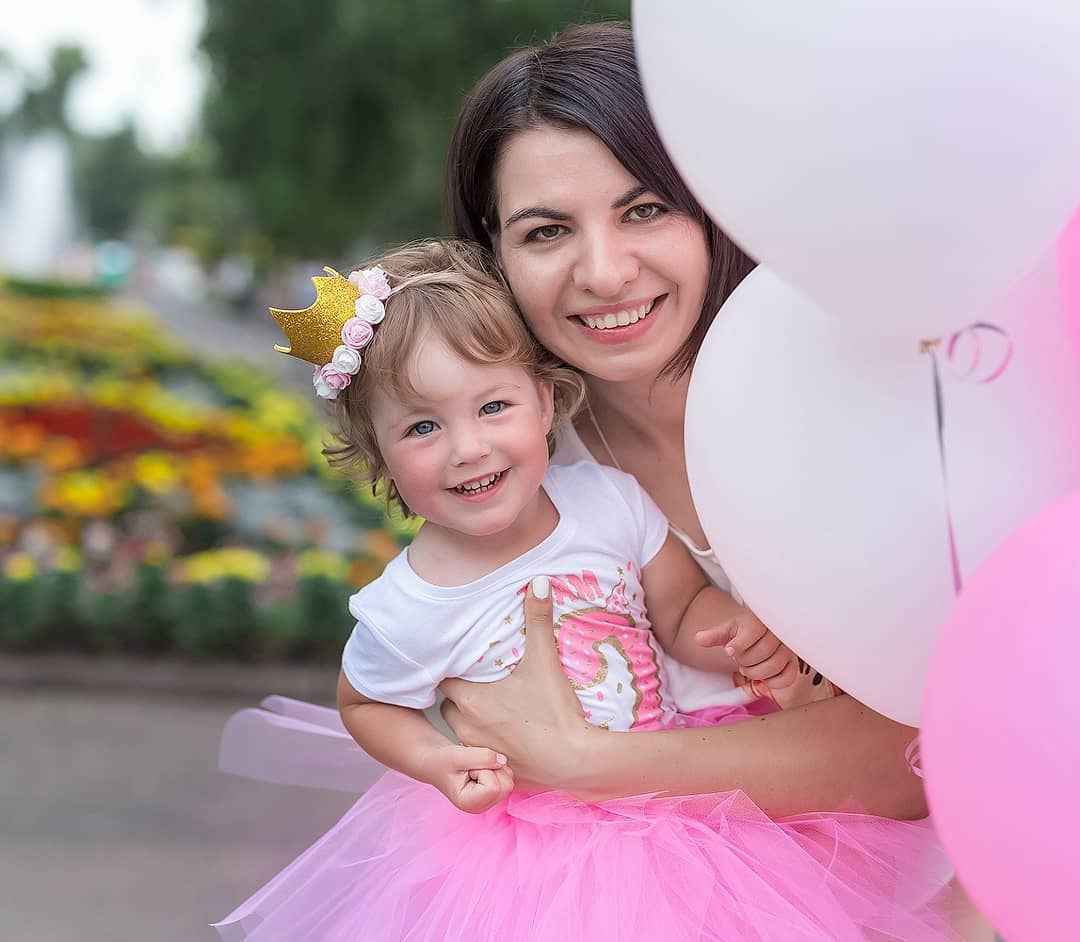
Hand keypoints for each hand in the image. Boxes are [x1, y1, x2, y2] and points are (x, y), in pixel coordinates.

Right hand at [419, 742, 513, 813]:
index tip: (467, 769)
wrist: (435, 761)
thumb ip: (482, 757)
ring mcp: (489, 800)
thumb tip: (503, 760)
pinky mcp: (493, 791)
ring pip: (508, 779)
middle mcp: (481, 806)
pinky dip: (497, 766)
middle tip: (472, 767)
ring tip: (474, 767)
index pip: (494, 787)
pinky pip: (507, 774)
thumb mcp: (457, 755)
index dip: (484, 770)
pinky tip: (480, 768)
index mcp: (469, 804)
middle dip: (491, 768)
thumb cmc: (442, 760)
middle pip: (506, 785)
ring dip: (494, 766)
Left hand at [439, 576, 591, 789]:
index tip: (460, 660)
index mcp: (469, 697)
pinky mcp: (492, 767)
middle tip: (477, 680)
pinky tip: (505, 732)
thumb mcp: (544, 660)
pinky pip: (476, 750)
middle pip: (448, 703)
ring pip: (459, 729)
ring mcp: (476, 749)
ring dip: (469, 718)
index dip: (450, 668)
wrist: (574, 761)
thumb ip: (538, 619)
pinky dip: (483, 740)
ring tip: (490, 705)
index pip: (443, 677)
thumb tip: (539, 581)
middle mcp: (464, 725)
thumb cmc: (554, 710)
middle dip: (459, 692)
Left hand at [696, 608, 798, 690]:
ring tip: (748, 667)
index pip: (753, 631)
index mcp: (760, 620)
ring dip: (755, 672)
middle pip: (763, 651)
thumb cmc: (740, 634)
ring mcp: (788, 649)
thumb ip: (713, 636)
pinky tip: (763, 675)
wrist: (756, 637)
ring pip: (774, 666)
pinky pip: (786, 678)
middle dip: (745, 661)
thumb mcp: (725, 632)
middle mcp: (778, 632)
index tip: (729, 651)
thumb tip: (699, 639)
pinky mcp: (793, 664)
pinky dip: (771, 682)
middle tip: (739, 661)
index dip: (739, 645)